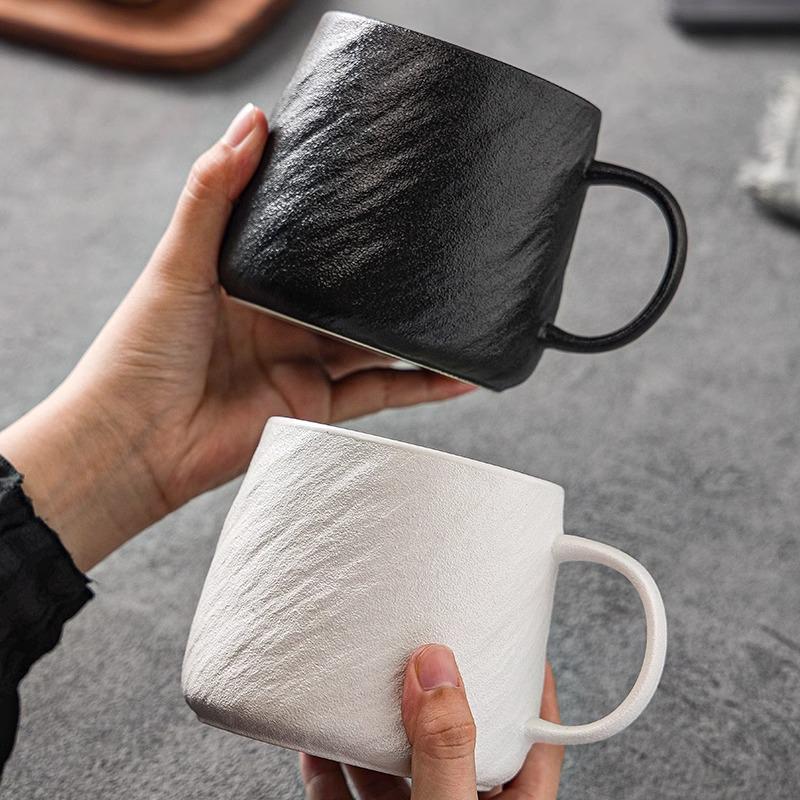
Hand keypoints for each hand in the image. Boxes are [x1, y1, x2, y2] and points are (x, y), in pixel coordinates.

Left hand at [0, 104, 472, 570]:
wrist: (133, 444)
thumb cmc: (141, 352)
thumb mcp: (178, 261)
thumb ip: (214, 193)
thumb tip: (253, 120)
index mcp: (252, 281)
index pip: (309, 244)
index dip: (346, 223)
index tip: (388, 193)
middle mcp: (283, 322)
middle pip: (351, 294)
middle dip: (393, 276)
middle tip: (444, 244)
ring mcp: (304, 365)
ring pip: (376, 344)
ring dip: (420, 330)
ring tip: (467, 304)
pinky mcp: (317, 407)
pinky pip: (381, 393)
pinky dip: (422, 386)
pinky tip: (461, 373)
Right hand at [300, 648, 563, 798]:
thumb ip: (445, 749)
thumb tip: (436, 667)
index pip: (531, 736)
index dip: (525, 683)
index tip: (506, 633)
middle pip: (453, 738)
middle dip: (433, 691)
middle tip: (418, 640)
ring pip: (396, 763)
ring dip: (375, 721)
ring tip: (361, 673)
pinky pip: (346, 793)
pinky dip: (331, 762)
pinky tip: (317, 735)